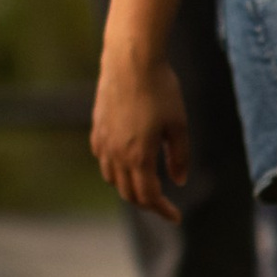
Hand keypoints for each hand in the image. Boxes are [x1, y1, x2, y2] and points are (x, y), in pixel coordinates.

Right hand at [91, 50, 188, 219]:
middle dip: (147, 203)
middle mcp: (117, 153)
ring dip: (129, 188)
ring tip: (146, 185)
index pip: (148, 196)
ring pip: (112, 178)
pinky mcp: (97, 127)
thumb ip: (179, 156)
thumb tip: (178, 180)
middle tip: (164, 204)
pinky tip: (127, 162)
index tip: (176, 217)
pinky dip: (115, 170)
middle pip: (128, 193)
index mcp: (139, 156)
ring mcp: (103, 141)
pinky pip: (102, 159)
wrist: (131, 59)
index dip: (162, 210)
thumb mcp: (178, 125)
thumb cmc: (160, 89)